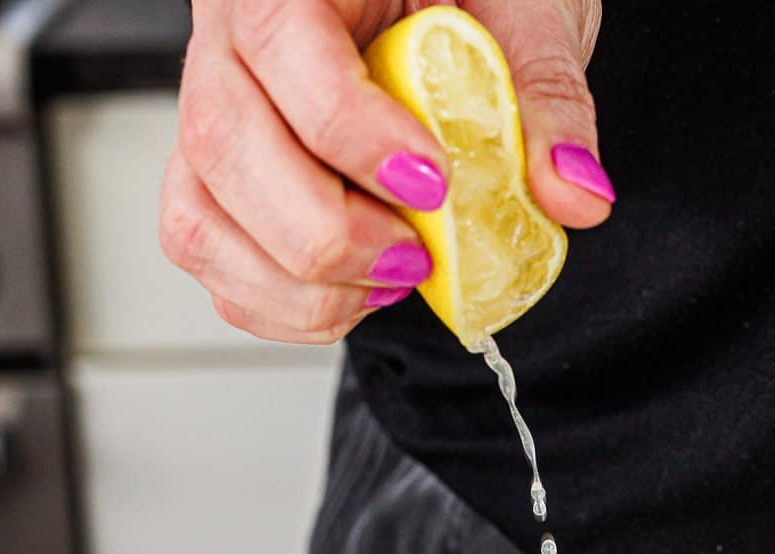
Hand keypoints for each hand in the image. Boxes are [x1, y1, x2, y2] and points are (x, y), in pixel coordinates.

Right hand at [162, 0, 612, 344]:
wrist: (445, 5)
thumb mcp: (527, 10)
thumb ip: (546, 96)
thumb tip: (573, 190)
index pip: (282, 44)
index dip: (351, 132)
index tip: (433, 184)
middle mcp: (232, 41)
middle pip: (221, 142)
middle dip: (326, 231)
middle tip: (418, 254)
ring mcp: (217, 114)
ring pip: (200, 215)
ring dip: (301, 282)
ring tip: (394, 275)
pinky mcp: (220, 181)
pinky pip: (212, 256)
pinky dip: (285, 302)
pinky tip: (358, 290)